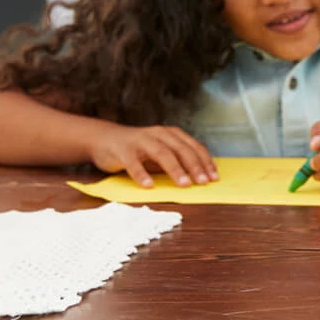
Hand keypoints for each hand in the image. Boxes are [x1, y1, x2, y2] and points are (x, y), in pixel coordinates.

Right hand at [89, 125, 216, 188]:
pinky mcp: (123, 150)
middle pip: (180, 149)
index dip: (205, 161)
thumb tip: (199, 178)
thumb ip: (176, 161)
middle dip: (194, 166)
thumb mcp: (160, 153)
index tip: (214, 177)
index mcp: (171, 134)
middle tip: (203, 182)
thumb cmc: (138, 149)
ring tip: (184, 184)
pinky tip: (149, 186)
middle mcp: (158, 134)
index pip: (193, 147)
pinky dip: (142, 174)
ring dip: (175, 169)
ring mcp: (140, 140)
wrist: (104, 139)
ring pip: (161, 153)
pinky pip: (133, 162)